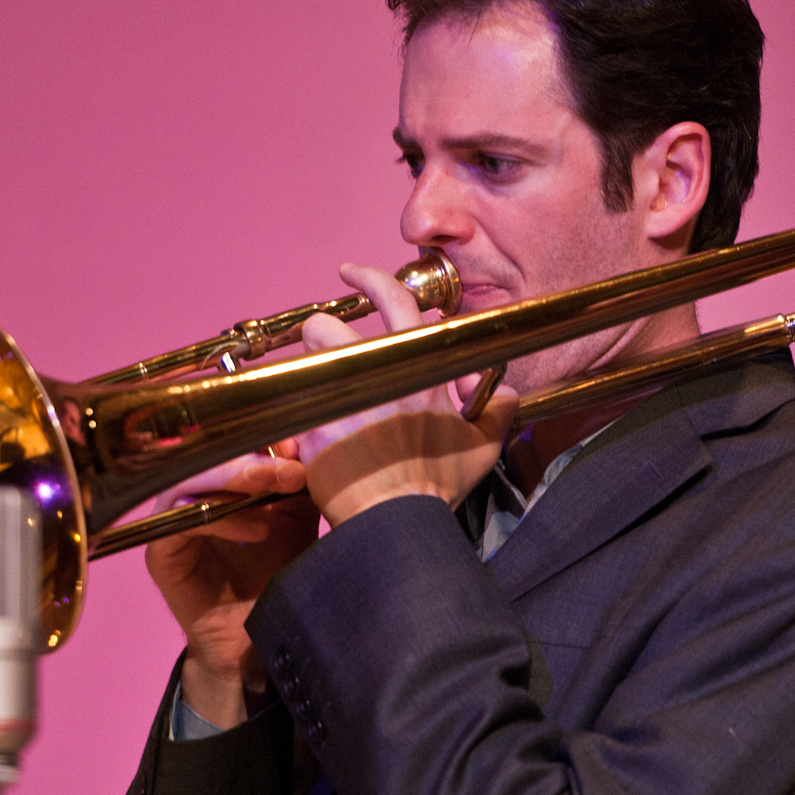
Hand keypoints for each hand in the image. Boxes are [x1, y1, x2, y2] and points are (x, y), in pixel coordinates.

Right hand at [143, 441, 318, 728]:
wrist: (261, 642)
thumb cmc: (279, 573)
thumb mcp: (297, 517)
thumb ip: (297, 481)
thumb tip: (305, 439)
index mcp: (217, 480)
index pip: (227, 443)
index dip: (261, 438)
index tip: (299, 446)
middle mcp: (188, 496)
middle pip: (206, 456)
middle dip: (254, 456)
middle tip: (292, 466)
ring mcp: (169, 523)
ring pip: (191, 481)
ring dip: (237, 479)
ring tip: (280, 486)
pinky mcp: (160, 554)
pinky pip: (181, 522)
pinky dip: (221, 520)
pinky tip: (259, 529)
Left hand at [296, 263, 517, 526]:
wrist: (398, 522)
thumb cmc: (437, 487)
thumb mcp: (482, 447)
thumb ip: (498, 409)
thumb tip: (504, 390)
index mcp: (419, 368)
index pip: (394, 300)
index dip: (371, 279)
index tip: (352, 272)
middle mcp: (377, 373)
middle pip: (329, 324)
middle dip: (324, 333)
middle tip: (327, 356)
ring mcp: (339, 396)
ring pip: (304, 355)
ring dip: (308, 368)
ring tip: (318, 393)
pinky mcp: (310, 424)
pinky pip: (290, 399)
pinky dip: (294, 410)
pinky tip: (306, 430)